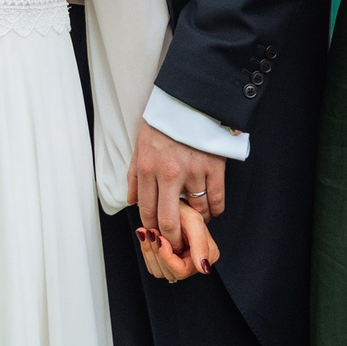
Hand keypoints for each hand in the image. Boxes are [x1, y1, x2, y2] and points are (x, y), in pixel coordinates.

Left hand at [131, 120, 226, 256]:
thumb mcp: (140, 146)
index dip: (152, 229)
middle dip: (172, 239)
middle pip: (169, 221)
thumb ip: (133, 176)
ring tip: (195, 222)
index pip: (147, 211)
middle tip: (176, 245)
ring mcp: (193, 171)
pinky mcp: (214, 166)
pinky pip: (216, 199)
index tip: (157, 236)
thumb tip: (130, 201)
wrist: (190, 101)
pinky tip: (211, 212)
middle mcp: (169, 174)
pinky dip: (215, 210)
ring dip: (197, 222)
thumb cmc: (164, 123)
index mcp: (148, 169)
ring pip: (196, 211)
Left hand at [136, 208, 220, 281]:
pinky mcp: (167, 263)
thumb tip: (204, 268)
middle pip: (169, 273)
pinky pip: (153, 267)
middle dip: (157, 252)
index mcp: (207, 256)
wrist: (171, 205)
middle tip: (153, 231)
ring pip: (159, 272)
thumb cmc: (183, 210)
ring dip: (150, 251)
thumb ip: (200, 243)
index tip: (161, 239)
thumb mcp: (193, 221)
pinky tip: (149, 238)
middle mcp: (195, 264)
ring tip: (150, 232)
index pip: (182, 270)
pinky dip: (147, 252)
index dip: (167, 257)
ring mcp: (180, 264)